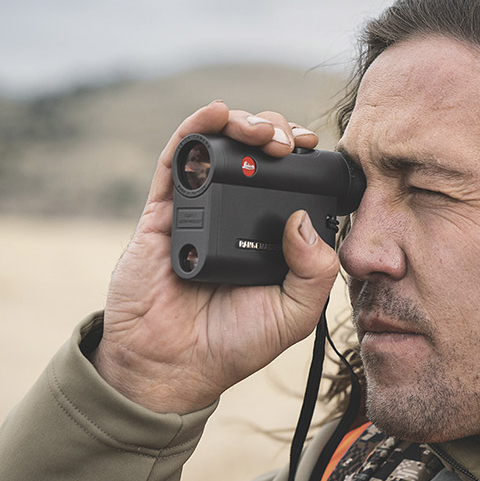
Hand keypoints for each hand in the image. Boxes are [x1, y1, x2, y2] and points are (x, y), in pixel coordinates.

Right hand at [91, 101, 339, 413]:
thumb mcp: (294, 315)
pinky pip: (176, 161)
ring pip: (221, 149)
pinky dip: (195, 130)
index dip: (305, 161)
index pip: (292, 184)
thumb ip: (314, 272)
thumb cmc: (235, 344)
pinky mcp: (163, 213)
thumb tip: (303, 219)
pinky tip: (216, 114)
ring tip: (261, 131)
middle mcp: (237, 218)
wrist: (172, 366)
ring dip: (243, 125)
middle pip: (258, 157)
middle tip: (291, 141)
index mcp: (271, 238)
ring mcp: (200, 211)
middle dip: (278, 135)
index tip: (316, 149)